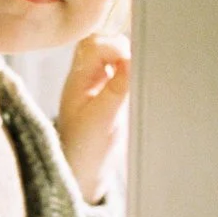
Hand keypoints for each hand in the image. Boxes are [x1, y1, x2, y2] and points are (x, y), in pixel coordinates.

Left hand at [56, 33, 130, 202]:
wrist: (84, 172)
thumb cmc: (87, 149)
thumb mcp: (104, 119)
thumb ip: (117, 88)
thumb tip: (131, 59)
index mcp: (78, 80)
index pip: (94, 44)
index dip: (115, 48)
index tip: (132, 65)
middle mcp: (86, 77)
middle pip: (103, 43)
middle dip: (123, 50)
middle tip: (137, 68)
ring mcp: (97, 84)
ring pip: (112, 55)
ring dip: (128, 60)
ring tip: (139, 76)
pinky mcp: (110, 93)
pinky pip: (120, 70)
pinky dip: (131, 71)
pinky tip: (139, 84)